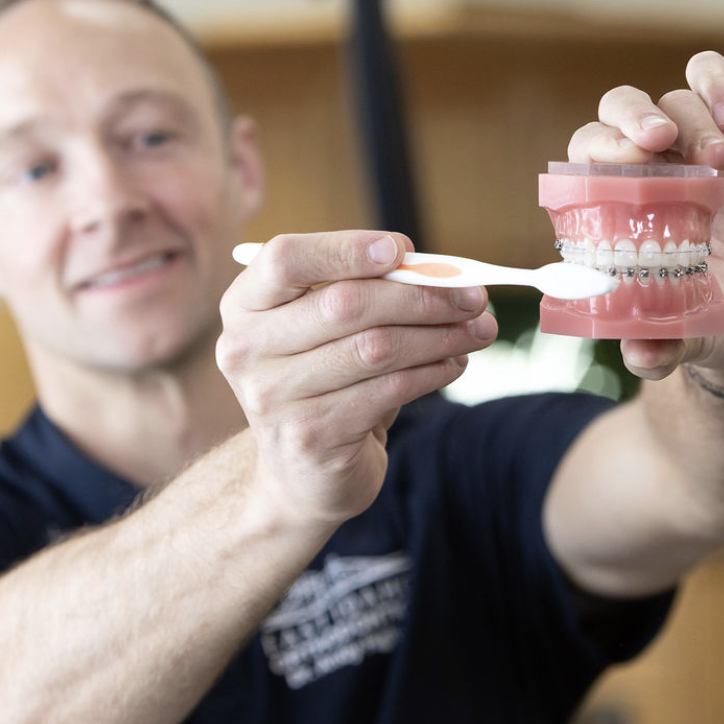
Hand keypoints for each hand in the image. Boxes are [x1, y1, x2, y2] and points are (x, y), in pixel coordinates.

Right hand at [216, 232, 496, 525]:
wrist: (301, 474)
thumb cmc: (323, 383)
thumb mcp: (327, 330)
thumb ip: (365, 291)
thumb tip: (439, 270)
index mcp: (245, 305)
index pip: (285, 259)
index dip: (347, 249)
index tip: (404, 249)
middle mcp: (246, 349)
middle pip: (345, 303)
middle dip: (421, 295)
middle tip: (474, 296)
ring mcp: (273, 396)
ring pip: (376, 348)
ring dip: (439, 335)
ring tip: (478, 330)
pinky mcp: (311, 436)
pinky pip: (389, 390)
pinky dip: (432, 372)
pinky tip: (454, 364)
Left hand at [568, 51, 723, 387]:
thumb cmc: (711, 323)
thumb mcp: (689, 338)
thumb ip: (662, 346)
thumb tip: (641, 356)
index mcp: (612, 212)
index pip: (584, 162)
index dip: (596, 153)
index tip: (624, 165)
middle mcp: (643, 172)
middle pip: (616, 115)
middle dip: (629, 118)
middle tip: (659, 142)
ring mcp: (687, 148)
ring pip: (668, 101)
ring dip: (688, 118)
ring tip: (719, 160)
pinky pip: (711, 79)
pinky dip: (715, 83)